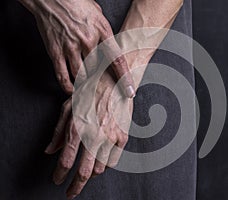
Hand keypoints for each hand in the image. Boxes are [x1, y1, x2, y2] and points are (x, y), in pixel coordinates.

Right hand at [19, 0, 134, 96]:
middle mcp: (88, 40)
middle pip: (98, 70)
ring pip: (81, 75)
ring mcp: (71, 47)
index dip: (124, 78)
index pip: (117, 59)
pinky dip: (67, 85)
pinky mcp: (55, 51)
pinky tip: (71, 90)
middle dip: (100, 79)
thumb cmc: (76, 3)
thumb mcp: (98, 15)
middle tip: (101, 86)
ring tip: (87, 88)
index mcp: (102, 31)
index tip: (129, 91)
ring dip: (84, 83)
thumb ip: (104, 32)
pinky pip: (62, 75)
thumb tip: (110, 45)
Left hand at [44, 68, 132, 198]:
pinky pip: (113, 161)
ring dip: (90, 174)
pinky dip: (105, 165)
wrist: (113, 81)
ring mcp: (110, 137)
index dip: (59, 175)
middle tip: (71, 193)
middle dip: (75, 187)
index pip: (66, 161)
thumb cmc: (89, 92)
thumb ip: (58, 132)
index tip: (57, 180)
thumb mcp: (67, 108)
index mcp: (77, 128)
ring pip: (99, 169)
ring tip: (85, 173)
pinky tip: (100, 161)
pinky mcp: (122, 137)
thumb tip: (49, 151)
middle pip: (84, 172)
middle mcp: (94, 136)